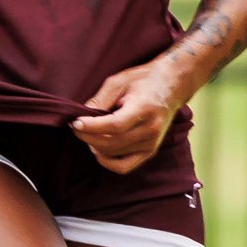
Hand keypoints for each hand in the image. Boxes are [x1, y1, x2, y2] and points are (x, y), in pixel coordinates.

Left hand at [70, 59, 186, 173]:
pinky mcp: (150, 151)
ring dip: (94, 146)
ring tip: (85, 133)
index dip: (92, 126)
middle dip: (88, 136)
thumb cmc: (143, 80)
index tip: (75, 122)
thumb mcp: (118, 81)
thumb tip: (81, 115)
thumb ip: (100, 100)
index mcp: (144, 109)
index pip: (115, 125)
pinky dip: (107, 162)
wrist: (171, 86)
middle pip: (113, 142)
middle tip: (75, 126)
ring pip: (115, 154)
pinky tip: (97, 150)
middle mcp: (150, 130)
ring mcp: (152, 144)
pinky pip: (125, 166)